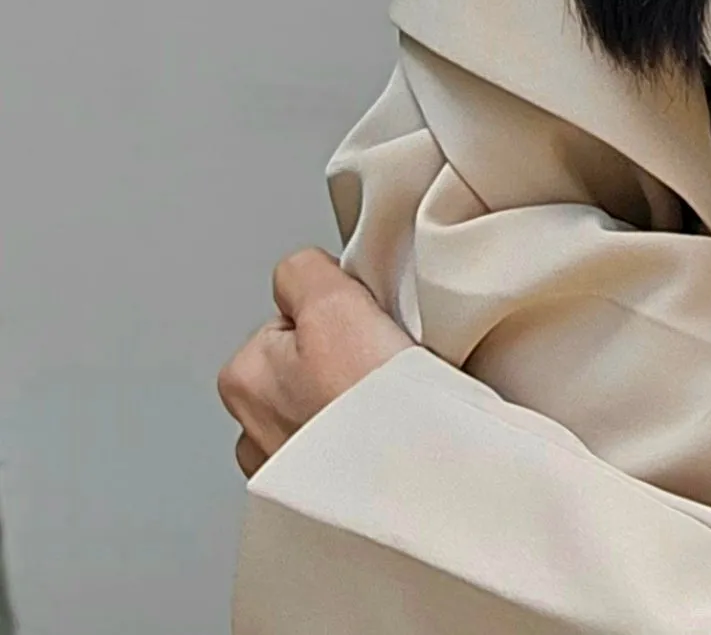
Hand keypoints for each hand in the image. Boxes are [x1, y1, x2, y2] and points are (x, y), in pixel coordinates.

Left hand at [216, 248, 410, 476]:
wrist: (409, 487)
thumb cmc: (367, 409)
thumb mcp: (332, 301)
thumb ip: (302, 271)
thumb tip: (304, 274)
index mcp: (241, 378)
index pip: (292, 314)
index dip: (334, 312)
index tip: (361, 330)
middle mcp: (250, 429)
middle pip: (306, 362)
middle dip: (340, 361)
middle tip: (377, 370)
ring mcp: (283, 471)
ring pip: (324, 408)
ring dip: (350, 407)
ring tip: (384, 410)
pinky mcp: (315, 499)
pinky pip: (341, 451)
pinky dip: (360, 444)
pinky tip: (382, 441)